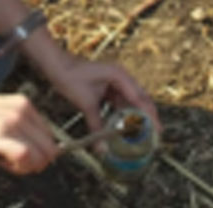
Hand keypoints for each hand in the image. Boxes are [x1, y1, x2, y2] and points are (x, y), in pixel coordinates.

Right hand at [0, 87, 59, 173]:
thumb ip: (15, 123)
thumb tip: (30, 145)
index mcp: (21, 104)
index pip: (49, 137)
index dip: (37, 152)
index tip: (20, 154)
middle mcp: (20, 111)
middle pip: (50, 150)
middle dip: (35, 161)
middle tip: (11, 160)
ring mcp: (11, 123)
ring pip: (41, 157)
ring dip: (25, 165)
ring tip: (2, 159)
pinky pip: (26, 158)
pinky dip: (18, 167)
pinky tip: (0, 162)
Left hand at [43, 54, 160, 136]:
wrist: (55, 65)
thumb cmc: (70, 77)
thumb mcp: (86, 104)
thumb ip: (97, 126)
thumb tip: (102, 148)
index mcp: (120, 77)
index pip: (141, 99)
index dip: (150, 116)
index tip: (158, 131)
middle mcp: (121, 78)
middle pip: (139, 100)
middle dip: (146, 117)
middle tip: (154, 135)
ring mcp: (114, 81)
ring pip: (129, 102)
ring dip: (133, 116)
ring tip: (140, 133)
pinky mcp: (106, 86)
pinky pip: (118, 102)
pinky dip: (121, 114)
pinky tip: (122, 126)